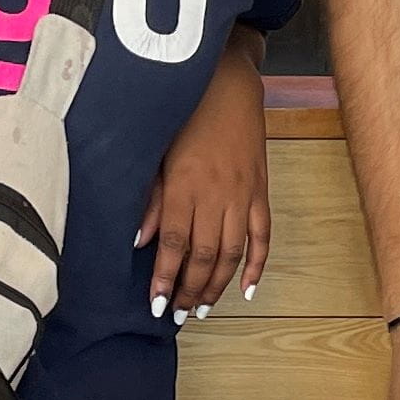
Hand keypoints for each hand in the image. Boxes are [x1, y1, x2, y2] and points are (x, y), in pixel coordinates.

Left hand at [140, 38, 270, 316]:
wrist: (226, 85)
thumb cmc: (183, 115)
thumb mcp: (156, 152)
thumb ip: (149, 198)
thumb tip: (138, 241)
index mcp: (183, 185)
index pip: (172, 244)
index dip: (164, 278)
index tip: (156, 305)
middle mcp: (214, 195)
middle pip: (203, 256)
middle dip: (188, 290)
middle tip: (177, 315)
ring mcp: (241, 195)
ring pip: (232, 253)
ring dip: (217, 285)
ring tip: (202, 308)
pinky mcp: (260, 191)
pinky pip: (262, 236)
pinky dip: (257, 265)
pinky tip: (247, 289)